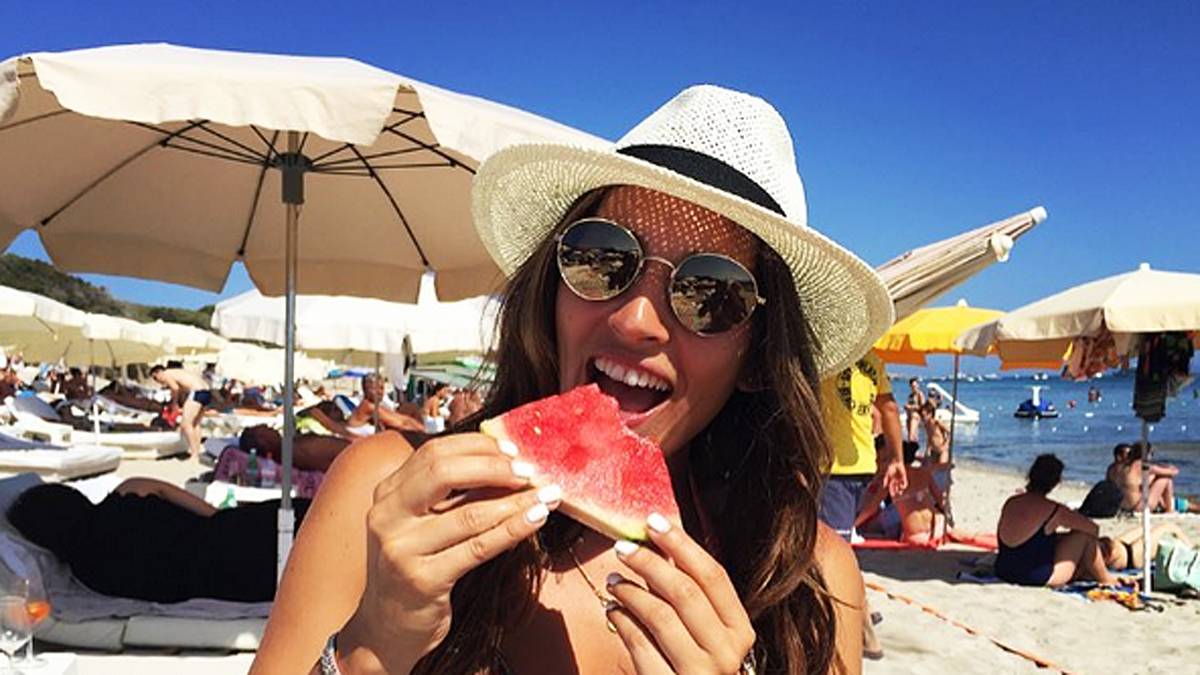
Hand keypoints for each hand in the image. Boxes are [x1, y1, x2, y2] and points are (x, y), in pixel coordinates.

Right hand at [348, 433, 560, 668]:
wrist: (386, 628)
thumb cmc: (415, 567)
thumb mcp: (421, 524)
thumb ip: (450, 495)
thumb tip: (506, 464)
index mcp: (387, 493)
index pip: (434, 452)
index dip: (476, 446)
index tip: (511, 450)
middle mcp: (388, 516)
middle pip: (444, 473)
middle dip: (494, 468)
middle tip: (529, 471)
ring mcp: (402, 549)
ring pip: (469, 514)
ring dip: (515, 502)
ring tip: (547, 495)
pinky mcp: (423, 580)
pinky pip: (478, 548)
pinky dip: (513, 529)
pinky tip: (536, 519)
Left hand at [605, 514, 754, 673]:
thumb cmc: (695, 668)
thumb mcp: (704, 632)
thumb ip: (690, 593)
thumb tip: (661, 542)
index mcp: (740, 631)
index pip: (713, 576)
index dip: (682, 544)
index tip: (653, 521)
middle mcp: (728, 653)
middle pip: (684, 592)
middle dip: (649, 563)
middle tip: (622, 548)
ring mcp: (701, 674)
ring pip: (660, 616)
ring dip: (630, 591)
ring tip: (613, 581)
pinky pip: (639, 645)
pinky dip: (622, 622)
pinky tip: (612, 610)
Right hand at [882, 460, 907, 496]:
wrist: (894, 461)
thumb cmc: (888, 466)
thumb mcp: (885, 473)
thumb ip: (885, 479)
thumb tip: (884, 486)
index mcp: (890, 480)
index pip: (891, 488)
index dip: (891, 492)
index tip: (892, 495)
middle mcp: (894, 480)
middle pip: (895, 488)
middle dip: (896, 492)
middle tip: (897, 494)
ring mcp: (899, 479)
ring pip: (900, 486)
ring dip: (900, 490)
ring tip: (900, 492)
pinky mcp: (903, 477)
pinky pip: (905, 483)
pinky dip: (904, 485)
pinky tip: (902, 486)